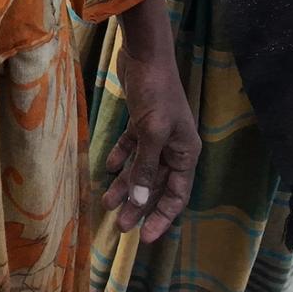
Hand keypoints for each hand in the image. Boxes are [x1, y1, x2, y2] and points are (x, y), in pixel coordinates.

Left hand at [100, 42, 199, 242]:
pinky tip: (107, 169)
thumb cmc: (155, 92)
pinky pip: (132, 147)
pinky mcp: (142, 121)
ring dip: (126, 185)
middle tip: (120, 227)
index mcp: (186, 152)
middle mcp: (174, 146)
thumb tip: (139, 202)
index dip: (161, 217)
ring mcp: (158, 134)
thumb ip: (145, 167)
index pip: (177, 195)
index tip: (145, 237)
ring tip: (107, 203)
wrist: (145, 54)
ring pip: (141, 168)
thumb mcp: (151, 132)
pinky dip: (121, 158)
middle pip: (156, 185)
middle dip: (139, 206)